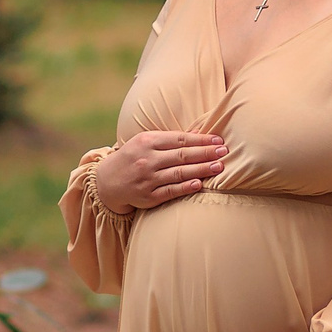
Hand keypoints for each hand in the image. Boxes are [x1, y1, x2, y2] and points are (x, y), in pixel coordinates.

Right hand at [92, 128, 226, 212]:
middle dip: (206, 153)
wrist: (106, 182)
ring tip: (219, 167)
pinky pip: (170, 191)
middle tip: (224, 152)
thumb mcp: (144, 142)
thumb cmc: (132, 157)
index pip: (180, 139)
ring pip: (179, 173)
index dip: (201, 139)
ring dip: (201, 170)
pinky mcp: (148, 196)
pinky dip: (185, 187)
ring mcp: (147, 179)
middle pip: (182, 155)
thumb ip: (169, 139)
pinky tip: (199, 183)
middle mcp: (147, 159)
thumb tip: (198, 134)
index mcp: (147, 141)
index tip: (218, 140)